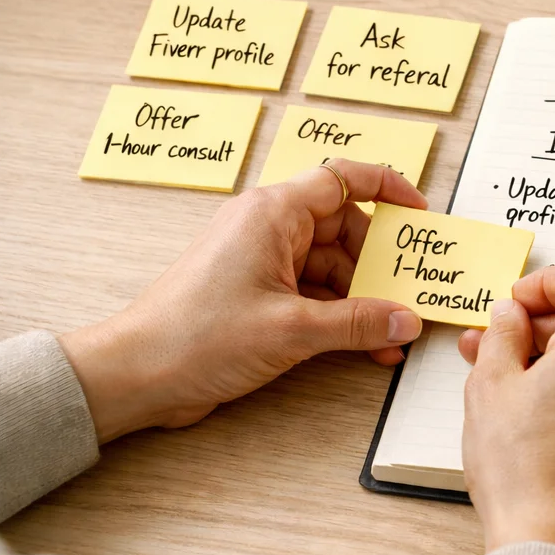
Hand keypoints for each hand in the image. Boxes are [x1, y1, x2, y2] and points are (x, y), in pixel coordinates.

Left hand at [59, 161, 428, 442]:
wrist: (137, 375)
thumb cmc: (194, 336)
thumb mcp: (292, 329)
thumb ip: (357, 322)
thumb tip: (405, 319)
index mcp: (273, 214)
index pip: (342, 179)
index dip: (386, 188)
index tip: (418, 213)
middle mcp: (267, 229)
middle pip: (344, 230)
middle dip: (379, 265)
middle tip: (411, 289)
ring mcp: (261, 261)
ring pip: (332, 267)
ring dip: (363, 299)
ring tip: (392, 332)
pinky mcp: (257, 294)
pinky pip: (314, 293)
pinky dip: (340, 315)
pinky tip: (366, 344)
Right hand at [457, 262, 554, 554]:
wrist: (554, 545)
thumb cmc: (523, 472)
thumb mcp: (489, 387)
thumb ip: (501, 336)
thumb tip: (510, 316)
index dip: (542, 283)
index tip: (516, 305)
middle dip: (542, 329)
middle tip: (497, 350)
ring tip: (516, 392)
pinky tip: (550, 425)